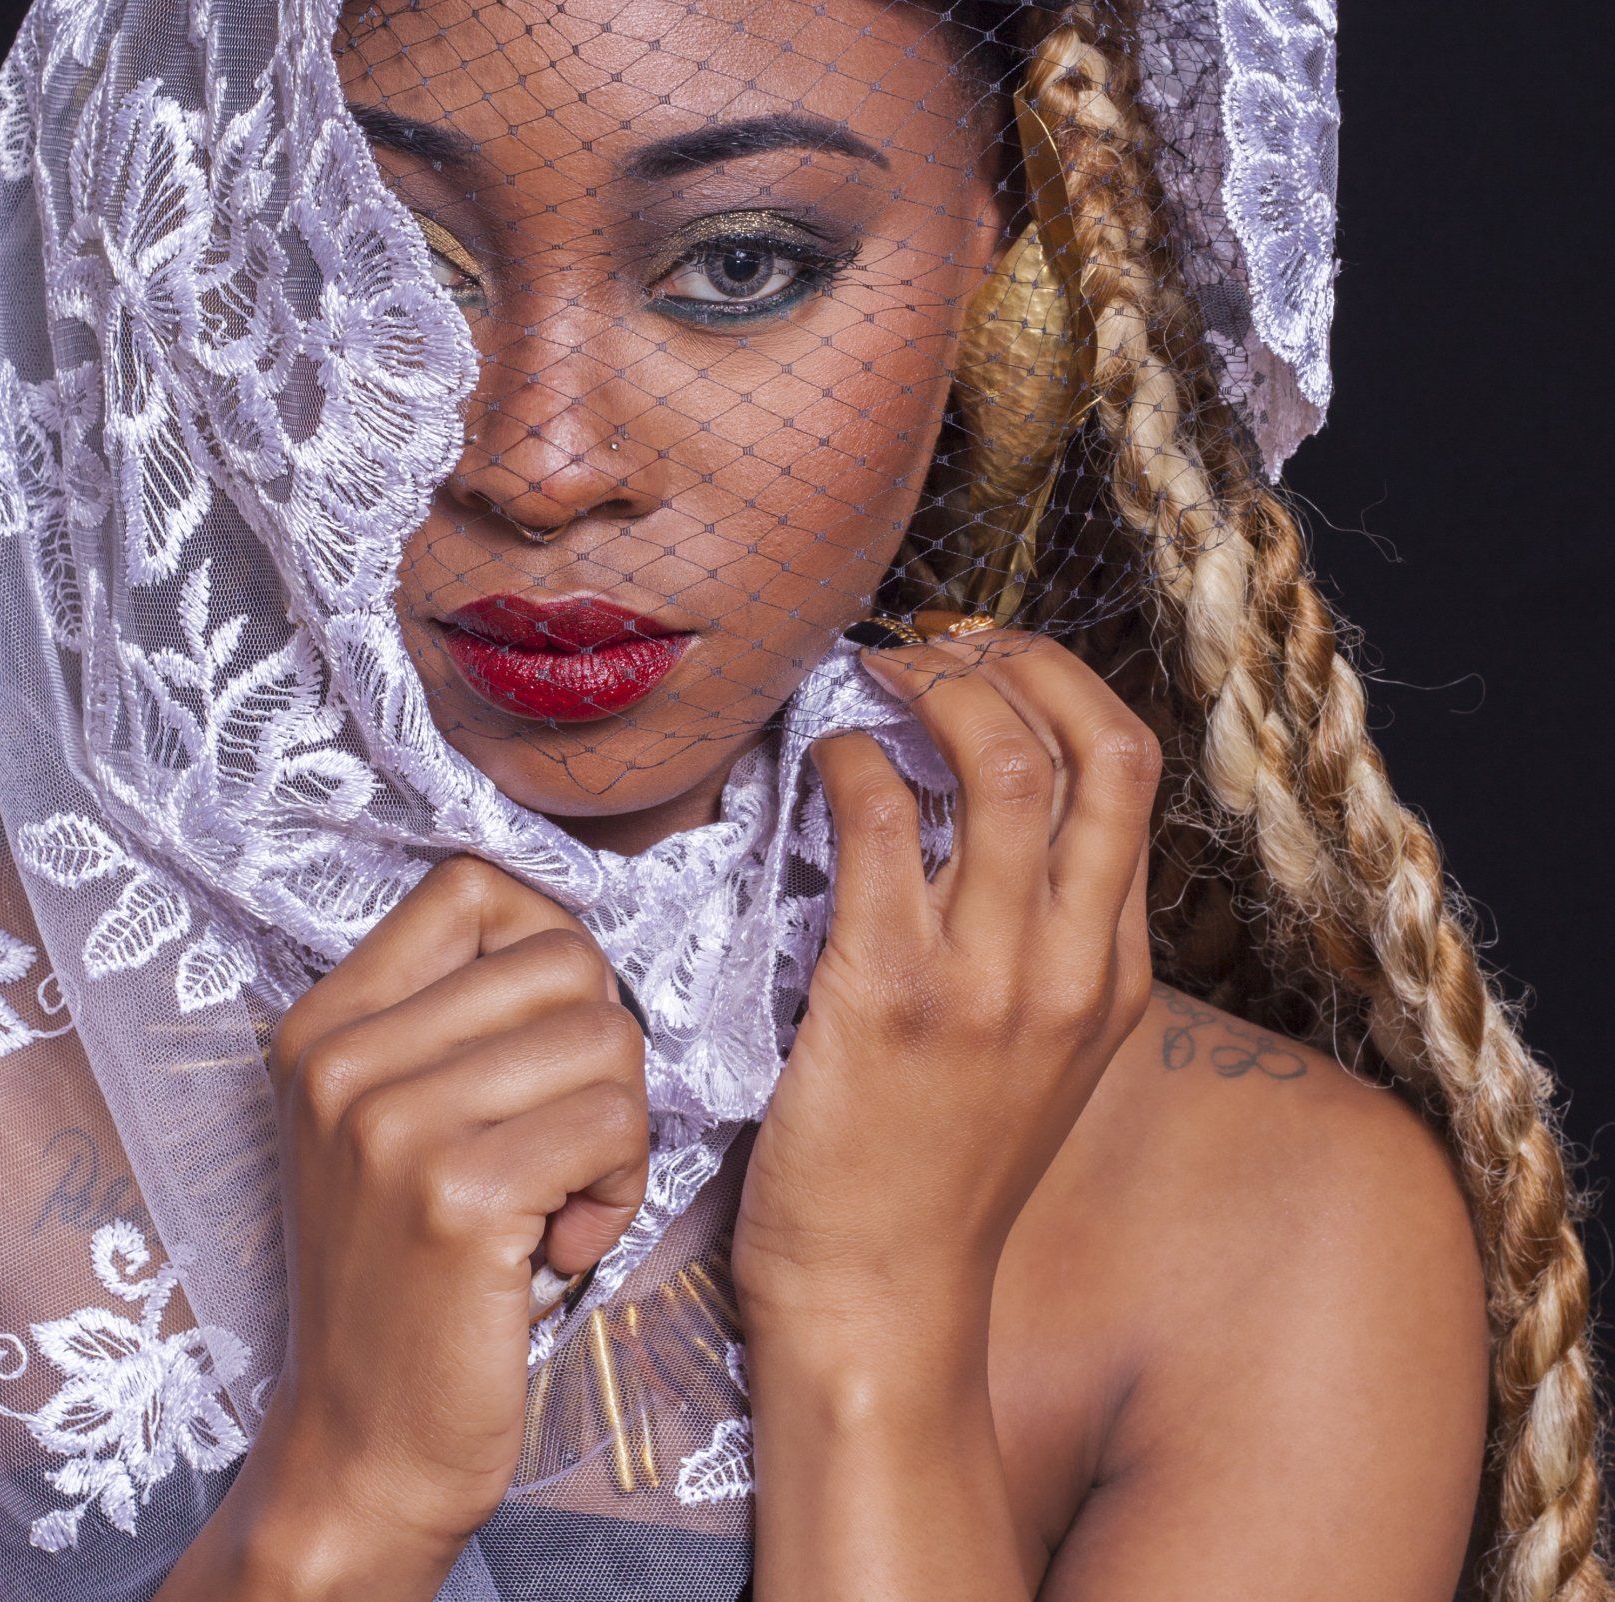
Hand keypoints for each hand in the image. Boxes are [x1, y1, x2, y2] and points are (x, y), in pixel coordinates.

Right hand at [206, 858, 648, 1597]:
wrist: (363, 1445)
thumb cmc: (410, 1271)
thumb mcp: (388, 1119)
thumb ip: (457, 1016)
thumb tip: (574, 930)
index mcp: (323, 1023)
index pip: (472, 883)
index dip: (548, 947)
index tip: (544, 1040)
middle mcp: (342, 1058)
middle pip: (563, 958)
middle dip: (600, 1049)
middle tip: (561, 1140)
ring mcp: (391, 1123)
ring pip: (606, 1037)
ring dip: (618, 1127)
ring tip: (561, 1196)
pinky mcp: (457, 1195)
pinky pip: (615, 1125)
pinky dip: (620, 1189)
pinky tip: (564, 1242)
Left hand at [731, 632, 1159, 1361]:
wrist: (878, 1308)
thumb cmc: (929, 1177)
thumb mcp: (1028, 1059)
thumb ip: (1028, 942)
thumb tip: (962, 811)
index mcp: (1112, 974)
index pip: (1131, 775)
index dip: (1061, 683)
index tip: (989, 658)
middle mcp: (1070, 966)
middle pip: (1096, 747)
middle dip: (1017, 656)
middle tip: (934, 643)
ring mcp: (987, 982)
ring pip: (1000, 763)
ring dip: (932, 687)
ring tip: (871, 677)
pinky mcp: (887, 997)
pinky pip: (880, 820)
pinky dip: (850, 759)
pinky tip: (821, 763)